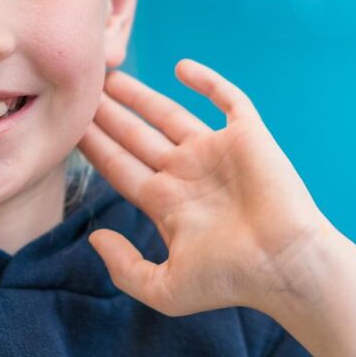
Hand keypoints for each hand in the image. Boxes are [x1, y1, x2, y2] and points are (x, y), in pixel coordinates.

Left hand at [78, 58, 338, 316]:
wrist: (285, 265)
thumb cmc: (230, 280)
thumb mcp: (165, 288)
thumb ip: (124, 267)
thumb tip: (95, 237)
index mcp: (167, 204)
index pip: (120, 167)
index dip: (95, 146)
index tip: (69, 125)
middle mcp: (187, 173)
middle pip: (137, 136)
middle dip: (109, 116)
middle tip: (82, 90)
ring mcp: (216, 152)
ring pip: (170, 113)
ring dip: (141, 96)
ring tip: (112, 77)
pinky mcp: (247, 136)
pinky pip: (226, 99)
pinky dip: (206, 81)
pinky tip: (180, 67)